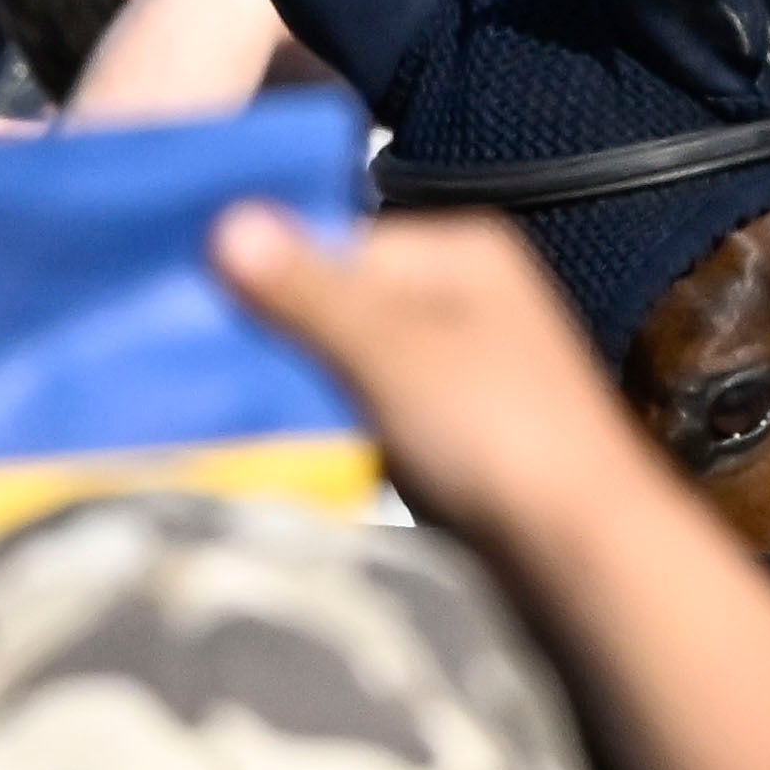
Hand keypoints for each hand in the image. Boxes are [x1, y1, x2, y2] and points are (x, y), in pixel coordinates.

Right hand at [207, 194, 670, 541]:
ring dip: (296, 385)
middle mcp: (462, 298)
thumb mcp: (389, 349)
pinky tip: (286, 442)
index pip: (330, 242)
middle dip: (276, 332)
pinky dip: (327, 425)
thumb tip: (228, 220)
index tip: (190, 309)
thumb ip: (306, 292)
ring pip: (343, 360)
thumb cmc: (501, 436)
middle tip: (201, 362)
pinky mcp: (446, 430)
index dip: (263, 275)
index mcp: (462, 254)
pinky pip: (363, 411)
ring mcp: (456, 366)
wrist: (579, 549)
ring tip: (231, 404)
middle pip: (334, 301)